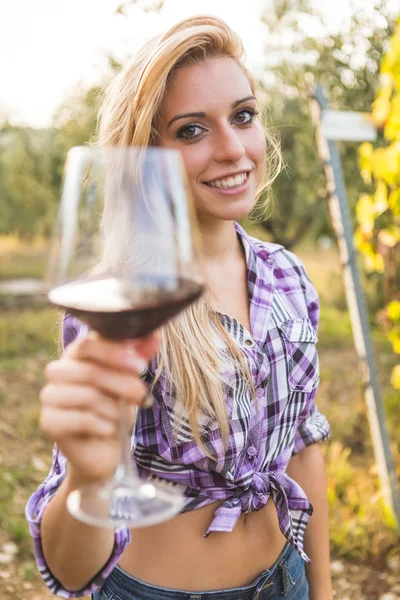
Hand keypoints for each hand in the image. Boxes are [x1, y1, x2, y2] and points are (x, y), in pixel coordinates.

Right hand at [39, 332, 159, 483]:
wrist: (104, 448)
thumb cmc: (116, 407)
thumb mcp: (130, 379)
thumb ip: (139, 356)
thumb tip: (155, 335)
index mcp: (76, 354)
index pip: (88, 343)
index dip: (116, 354)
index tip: (141, 367)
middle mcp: (57, 371)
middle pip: (90, 371)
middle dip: (122, 384)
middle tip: (143, 395)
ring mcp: (49, 396)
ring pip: (88, 396)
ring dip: (114, 408)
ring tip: (122, 416)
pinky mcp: (48, 421)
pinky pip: (81, 419)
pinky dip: (103, 425)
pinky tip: (110, 429)